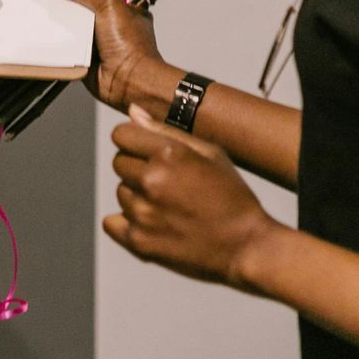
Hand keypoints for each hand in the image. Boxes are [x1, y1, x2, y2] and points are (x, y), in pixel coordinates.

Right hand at [47, 0, 170, 111]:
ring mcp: (97, 44)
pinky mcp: (84, 60)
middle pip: (79, 10)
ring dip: (58, 26)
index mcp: (121, 9)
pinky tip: (44, 36)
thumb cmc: (131, 45)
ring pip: (70, 29)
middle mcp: (109, 26)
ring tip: (39, 13)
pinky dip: (56, 45)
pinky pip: (65, 49)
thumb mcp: (109, 5)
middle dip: (64, 6)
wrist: (128, 80)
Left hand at [104, 107, 280, 288]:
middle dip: (138, 169)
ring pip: (121, 193)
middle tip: (169, 183)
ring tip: (170, 207)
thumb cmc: (232, 196)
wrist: (246, 246)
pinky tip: (154, 224)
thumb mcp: (210, 153)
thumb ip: (165, 130)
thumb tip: (132, 111)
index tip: (151, 153)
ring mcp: (142, 213)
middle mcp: (151, 181)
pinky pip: (112, 222)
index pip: (121, 135)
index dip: (135, 142)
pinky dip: (127, 223)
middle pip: (119, 163)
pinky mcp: (138, 241)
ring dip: (138, 196)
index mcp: (169, 154)